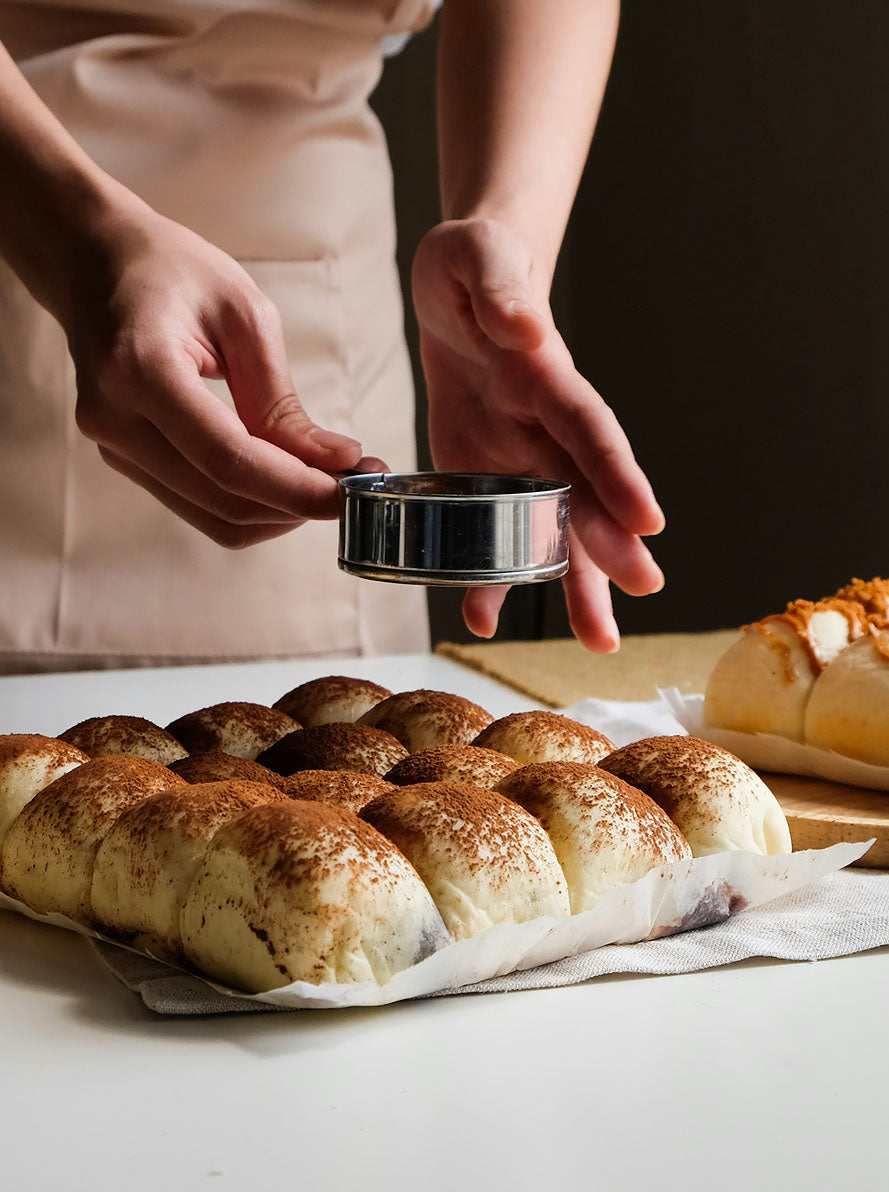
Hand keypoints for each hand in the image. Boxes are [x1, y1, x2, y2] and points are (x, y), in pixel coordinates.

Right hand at [59, 202, 366, 547]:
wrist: (91, 260)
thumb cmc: (170, 270)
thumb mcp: (244, 314)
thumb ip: (283, 400)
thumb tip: (335, 462)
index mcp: (142, 371)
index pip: (230, 460)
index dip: (298, 488)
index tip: (353, 489)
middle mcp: (116, 420)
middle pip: (224, 501)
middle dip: (298, 504)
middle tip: (355, 482)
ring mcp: (114, 447)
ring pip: (215, 518)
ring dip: (279, 512)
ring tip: (327, 479)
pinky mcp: (125, 459)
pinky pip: (199, 505)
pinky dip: (253, 502)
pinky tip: (287, 476)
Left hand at [412, 218, 664, 651]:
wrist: (461, 288)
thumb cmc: (472, 268)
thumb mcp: (474, 260)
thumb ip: (499, 289)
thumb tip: (526, 329)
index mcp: (545, 376)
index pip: (587, 428)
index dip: (615, 473)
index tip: (647, 520)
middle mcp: (544, 426)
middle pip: (585, 493)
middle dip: (610, 544)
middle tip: (640, 594)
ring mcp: (520, 456)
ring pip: (555, 528)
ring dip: (574, 583)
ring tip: (597, 640)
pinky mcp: (486, 475)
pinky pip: (494, 532)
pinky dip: (490, 576)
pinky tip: (484, 617)